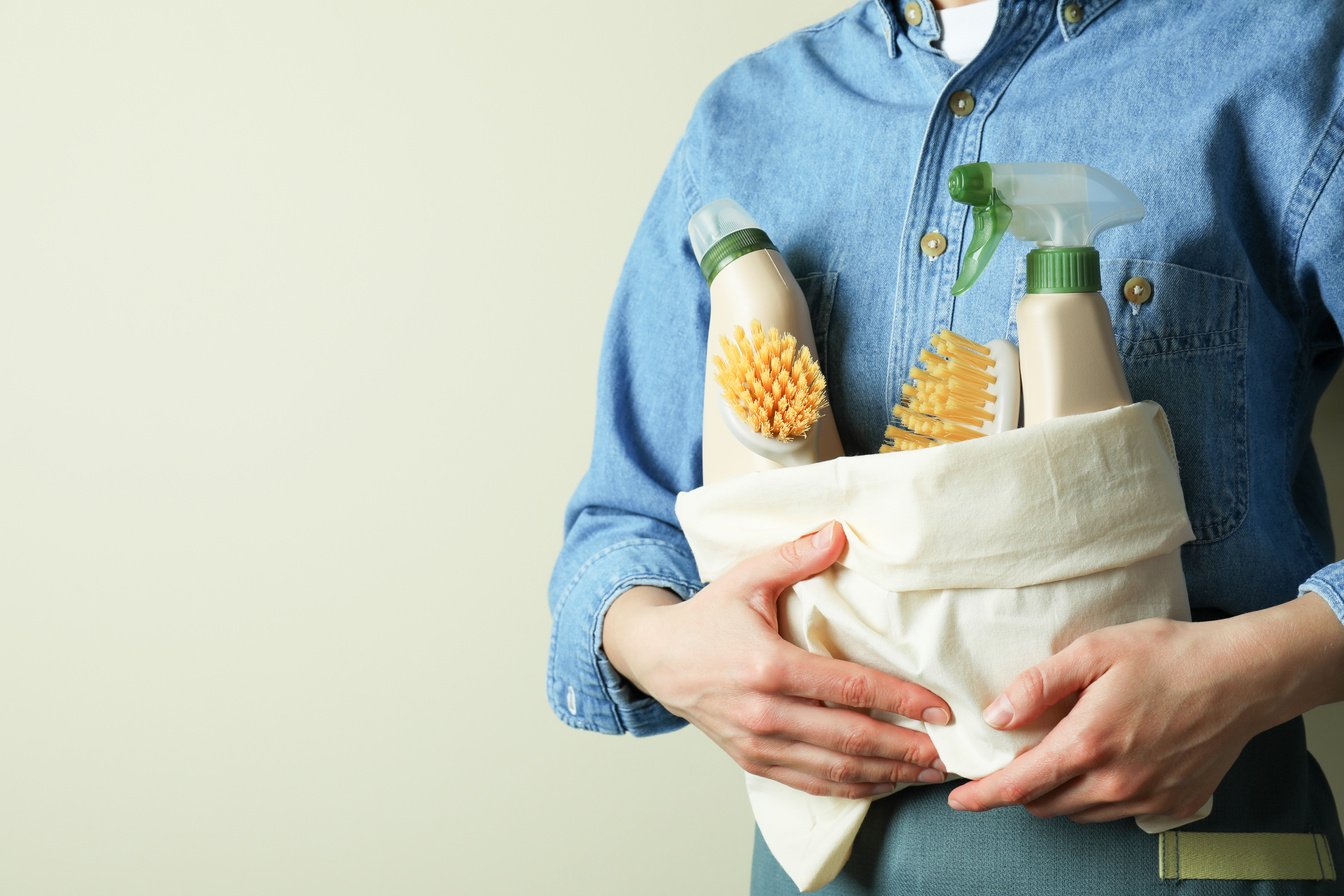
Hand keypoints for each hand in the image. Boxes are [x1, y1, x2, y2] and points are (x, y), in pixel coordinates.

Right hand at [603, 522, 952, 798]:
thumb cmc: (706, 619)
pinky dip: (854, 789)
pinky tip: (885, 783)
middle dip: (907, 749)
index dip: (900, 700)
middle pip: (851, 739)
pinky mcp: (754, 762)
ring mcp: (759, 744)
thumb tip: (840, 532)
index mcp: (768, 666)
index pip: (850, 687)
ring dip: (888, 775)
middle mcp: (765, 714)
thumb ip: (795, 555)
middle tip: (950, 753)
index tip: (940, 709)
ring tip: (929, 773)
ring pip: (836, 771)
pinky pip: (812, 785)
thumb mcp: (746, 577)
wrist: (656, 660)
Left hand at [947, 614, 1288, 822]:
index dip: (983, 796)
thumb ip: (1039, 684)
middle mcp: (1117, 781)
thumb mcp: (1094, 651)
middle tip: (1013, 762)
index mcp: (1090, 743)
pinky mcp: (1174, 804)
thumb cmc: (1169, 654)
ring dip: (1058, 795)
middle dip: (1020, 790)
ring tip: (1058, 759)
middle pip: (1045, 804)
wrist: (1244, 676)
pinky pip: (1118, 813)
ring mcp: (1147, 799)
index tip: (958, 800)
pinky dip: (1098, 797)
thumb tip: (996, 714)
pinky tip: (1104, 765)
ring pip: (1080, 813)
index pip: (1019, 785)